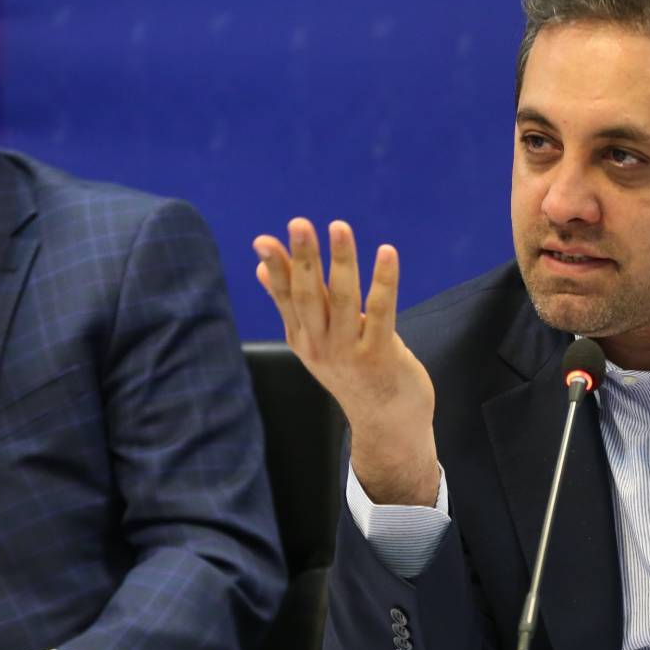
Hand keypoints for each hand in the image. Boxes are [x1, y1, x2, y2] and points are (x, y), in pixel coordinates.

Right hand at [253, 218, 439, 506]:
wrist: (388, 425)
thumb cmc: (356, 376)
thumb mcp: (317, 343)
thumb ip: (294, 306)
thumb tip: (261, 268)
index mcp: (304, 339)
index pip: (286, 297)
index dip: (276, 268)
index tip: (263, 240)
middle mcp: (321, 346)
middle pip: (308, 295)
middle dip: (302, 258)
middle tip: (298, 224)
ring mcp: (349, 352)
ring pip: (342, 299)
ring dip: (340, 261)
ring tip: (339, 227)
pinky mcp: (379, 355)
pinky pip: (381, 311)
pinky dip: (383, 281)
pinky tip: (387, 253)